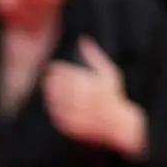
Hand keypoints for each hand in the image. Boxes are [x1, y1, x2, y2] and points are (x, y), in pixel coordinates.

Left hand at [43, 36, 146, 156]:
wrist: (119, 124)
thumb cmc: (113, 95)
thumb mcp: (109, 73)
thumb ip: (94, 57)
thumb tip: (83, 40)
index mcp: (95, 86)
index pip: (71, 74)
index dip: (59, 70)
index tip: (53, 66)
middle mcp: (87, 101)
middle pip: (62, 88)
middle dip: (52, 81)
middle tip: (47, 78)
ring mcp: (81, 114)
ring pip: (58, 103)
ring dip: (50, 95)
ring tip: (48, 90)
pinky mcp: (75, 127)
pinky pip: (59, 117)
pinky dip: (53, 109)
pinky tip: (52, 104)